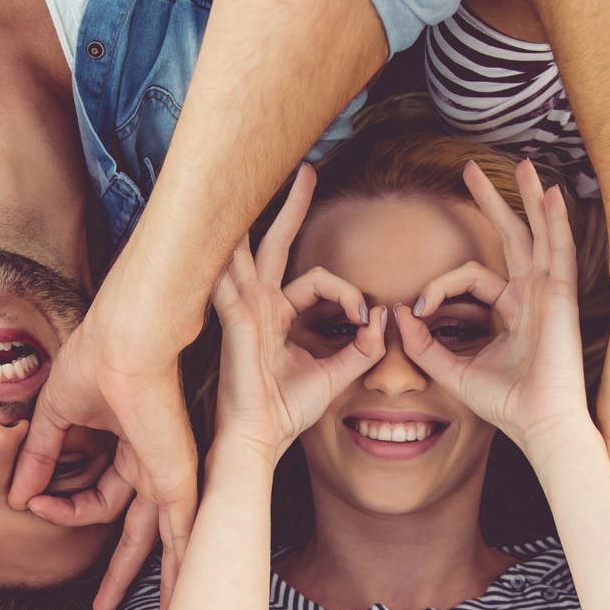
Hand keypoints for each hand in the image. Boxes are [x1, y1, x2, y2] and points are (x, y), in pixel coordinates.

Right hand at [10, 280, 202, 609]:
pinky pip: (181, 539)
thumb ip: (39, 454)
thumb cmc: (98, 357)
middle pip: (137, 531)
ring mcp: (169, 477)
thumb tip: (16, 494)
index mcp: (128, 446)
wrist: (130, 340)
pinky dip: (179, 574)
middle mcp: (153, 466)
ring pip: (165, 543)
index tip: (31, 504)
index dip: (61, 507)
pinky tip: (180, 604)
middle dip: (119, 571)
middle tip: (105, 609)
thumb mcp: (57, 414)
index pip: (96, 497)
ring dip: (160, 583)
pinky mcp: (178, 483)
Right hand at [211, 165, 387, 457]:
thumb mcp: (334, 375)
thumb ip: (360, 350)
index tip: (367, 319)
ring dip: (254, 213)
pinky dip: (227, 250)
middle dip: (292, 207)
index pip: (316, 279)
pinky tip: (225, 226)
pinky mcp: (236, 319)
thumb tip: (383, 323)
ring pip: (247, 249)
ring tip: (254, 178)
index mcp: (277, 315)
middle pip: (273, 243)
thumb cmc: (286, 411)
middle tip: (306, 171)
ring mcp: (243, 308)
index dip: (348, 293)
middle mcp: (257, 305)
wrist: (259, 438)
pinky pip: (230, 277)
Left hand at [394, 160, 588, 447]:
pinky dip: (556, 221)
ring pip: (537, 234)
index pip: (471, 276)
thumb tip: (398, 314)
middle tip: (469, 171)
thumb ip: (424, 345)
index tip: (417, 310)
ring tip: (522, 165)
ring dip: (528, 199)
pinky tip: (552, 194)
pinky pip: (558, 250)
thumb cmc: (506, 404)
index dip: (438, 287)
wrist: (539, 423)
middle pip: (511, 237)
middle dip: (492, 203)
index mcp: (510, 311)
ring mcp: (548, 293)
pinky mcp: (561, 296)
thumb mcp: (453, 370)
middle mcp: (531, 296)